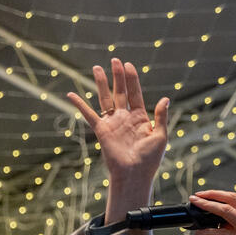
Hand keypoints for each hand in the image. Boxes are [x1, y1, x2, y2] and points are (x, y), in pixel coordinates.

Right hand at [66, 58, 168, 222]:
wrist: (134, 174)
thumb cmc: (150, 159)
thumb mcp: (160, 136)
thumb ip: (161, 116)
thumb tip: (165, 98)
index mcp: (140, 118)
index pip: (136, 94)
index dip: (132, 80)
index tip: (129, 65)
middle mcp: (125, 118)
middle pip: (120, 92)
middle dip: (118, 76)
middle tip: (115, 60)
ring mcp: (113, 123)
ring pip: (105, 98)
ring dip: (101, 83)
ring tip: (98, 67)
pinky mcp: (102, 130)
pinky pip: (88, 114)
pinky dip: (79, 104)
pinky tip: (71, 94)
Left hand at [188, 190, 235, 234]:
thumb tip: (221, 228)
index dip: (224, 194)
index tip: (211, 194)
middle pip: (233, 198)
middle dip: (213, 194)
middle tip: (199, 194)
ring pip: (226, 210)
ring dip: (208, 205)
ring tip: (196, 203)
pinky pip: (222, 232)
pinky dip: (208, 231)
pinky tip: (200, 232)